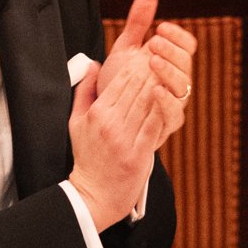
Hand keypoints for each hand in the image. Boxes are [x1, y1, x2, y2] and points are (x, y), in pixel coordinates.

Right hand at [68, 45, 166, 231]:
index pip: (119, 80)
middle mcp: (110, 123)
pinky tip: (172, 97)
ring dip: (160, 83)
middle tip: (165, 54)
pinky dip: (163, 109)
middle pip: (136, 87)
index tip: (148, 51)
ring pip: (147, 102)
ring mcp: (125, 139)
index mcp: (96, 113)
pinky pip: (154, 125)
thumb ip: (84, 91)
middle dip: (151, 68)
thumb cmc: (87, 157)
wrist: (94, 195)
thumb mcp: (76, 122)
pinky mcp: (138, 154)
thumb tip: (93, 64)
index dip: (136, 63)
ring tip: (171, 69)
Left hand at [96, 0, 193, 147]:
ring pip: (184, 87)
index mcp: (170, 64)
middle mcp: (175, 83)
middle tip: (154, 42)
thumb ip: (138, 22)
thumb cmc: (118, 86)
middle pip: (188, 63)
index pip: (187, 45)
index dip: (178, 35)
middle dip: (172, 51)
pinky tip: (154, 89)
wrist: (104, 123)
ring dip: (170, 72)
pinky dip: (167, 102)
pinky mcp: (164, 126)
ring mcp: (172, 104)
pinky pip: (175, 115)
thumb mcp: (126, 49)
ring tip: (152, 60)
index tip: (160, 26)